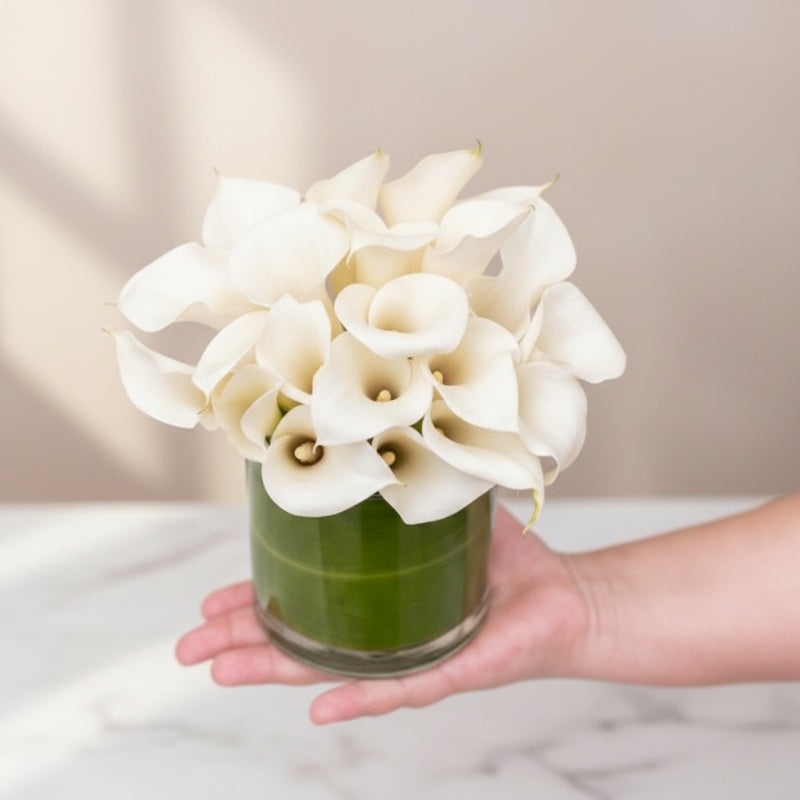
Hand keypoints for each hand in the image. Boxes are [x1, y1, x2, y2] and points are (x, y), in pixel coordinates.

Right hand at [175, 505, 588, 723]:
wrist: (564, 596)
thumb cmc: (506, 559)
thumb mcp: (447, 510)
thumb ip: (412, 482)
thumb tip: (379, 436)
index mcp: (376, 596)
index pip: (306, 601)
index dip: (257, 602)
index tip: (211, 601)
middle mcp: (382, 632)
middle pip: (302, 641)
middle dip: (243, 642)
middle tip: (189, 648)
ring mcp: (411, 655)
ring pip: (331, 670)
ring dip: (276, 670)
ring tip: (223, 670)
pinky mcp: (450, 668)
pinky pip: (398, 687)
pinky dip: (359, 697)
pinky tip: (319, 709)